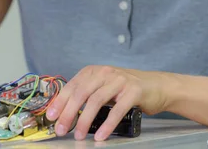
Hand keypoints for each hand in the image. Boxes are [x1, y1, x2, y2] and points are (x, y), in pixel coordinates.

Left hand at [45, 66, 169, 140]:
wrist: (157, 86)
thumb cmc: (126, 89)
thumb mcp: (103, 86)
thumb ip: (87, 94)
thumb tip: (65, 112)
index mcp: (93, 71)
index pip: (72, 86)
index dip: (59, 102)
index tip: (51, 116)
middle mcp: (105, 72)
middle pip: (81, 93)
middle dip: (68, 113)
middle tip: (61, 129)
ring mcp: (119, 80)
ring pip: (96, 101)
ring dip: (85, 120)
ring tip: (78, 135)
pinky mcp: (134, 91)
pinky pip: (117, 110)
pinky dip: (107, 125)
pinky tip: (100, 136)